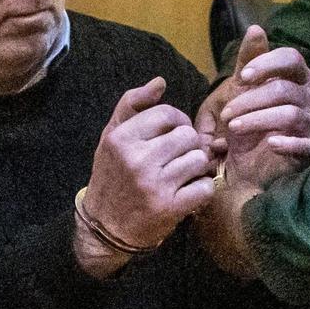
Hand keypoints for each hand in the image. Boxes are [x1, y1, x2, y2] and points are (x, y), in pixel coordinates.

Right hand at [76, 77, 214, 272]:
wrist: (104, 227)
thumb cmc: (111, 175)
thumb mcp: (112, 137)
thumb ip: (132, 104)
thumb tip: (160, 81)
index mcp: (121, 138)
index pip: (167, 113)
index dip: (176, 121)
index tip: (171, 134)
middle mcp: (137, 160)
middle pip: (188, 135)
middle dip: (187, 145)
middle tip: (176, 157)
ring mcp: (154, 184)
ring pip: (199, 159)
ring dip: (195, 167)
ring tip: (181, 174)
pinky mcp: (170, 208)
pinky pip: (205, 186)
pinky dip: (200, 189)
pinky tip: (186, 192)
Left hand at [220, 27, 309, 186]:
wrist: (247, 165)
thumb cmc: (249, 122)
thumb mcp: (242, 90)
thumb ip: (249, 60)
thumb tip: (256, 28)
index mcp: (301, 78)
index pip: (292, 59)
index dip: (267, 64)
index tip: (242, 76)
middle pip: (286, 89)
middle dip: (251, 99)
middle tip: (226, 113)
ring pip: (291, 114)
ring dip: (257, 119)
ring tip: (233, 127)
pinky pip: (305, 144)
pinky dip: (286, 142)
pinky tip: (270, 144)